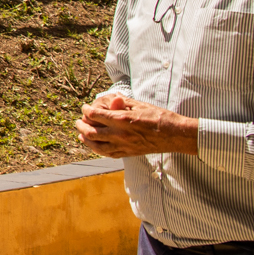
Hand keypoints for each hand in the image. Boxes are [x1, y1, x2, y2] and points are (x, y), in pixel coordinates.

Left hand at [76, 93, 199, 157]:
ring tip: (81, 134)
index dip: (87, 110)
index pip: (96, 115)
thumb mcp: (140, 105)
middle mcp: (121, 134)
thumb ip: (122, 103)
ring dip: (86, 139)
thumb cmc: (160, 117)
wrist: (176, 135)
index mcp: (123, 119)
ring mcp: (124, 146)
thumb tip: (109, 100)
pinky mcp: (129, 153)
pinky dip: (97, 149)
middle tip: (78, 121)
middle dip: (81, 126)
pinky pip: (108, 154)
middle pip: (91, 132)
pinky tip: (94, 145)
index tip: (85, 107)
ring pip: (96, 146)